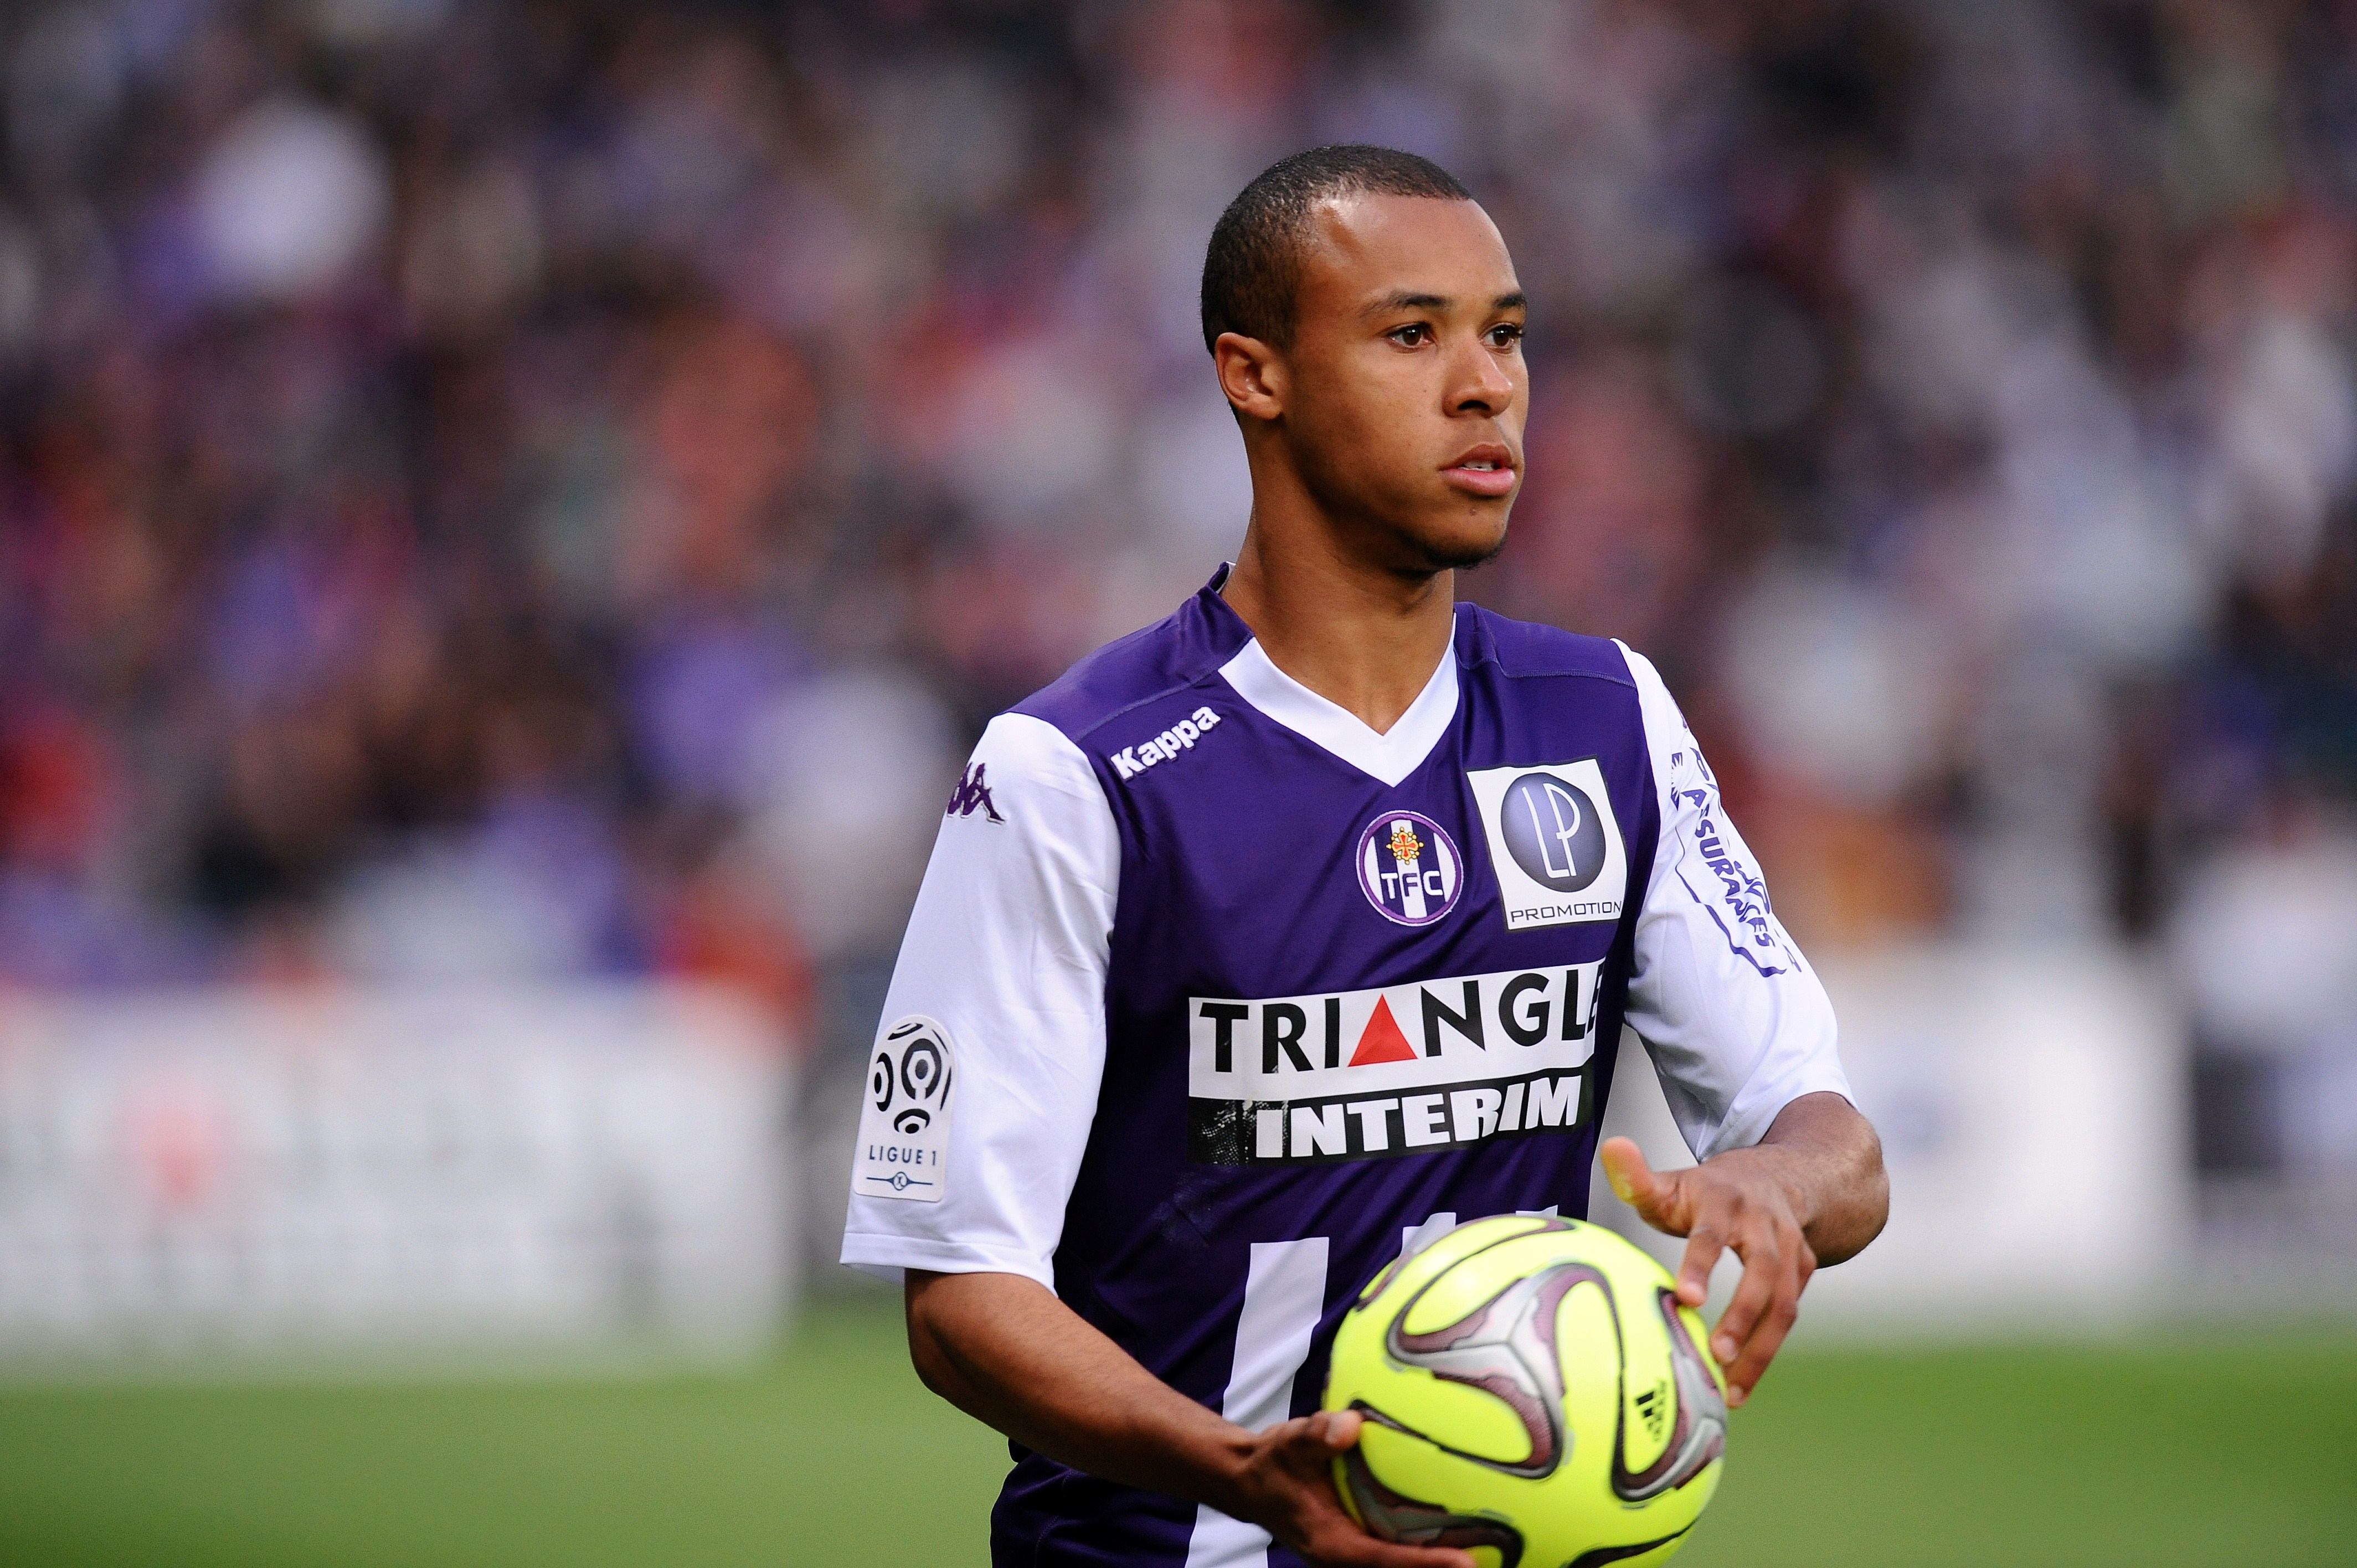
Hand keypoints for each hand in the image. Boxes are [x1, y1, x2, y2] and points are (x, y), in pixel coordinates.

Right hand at [1224, 1408, 1474, 1567]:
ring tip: (1492, 1547)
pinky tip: (1460, 1523)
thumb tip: (1350, 1425)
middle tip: (1493, 1558)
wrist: (1251, 1481)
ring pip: (1399, 1562)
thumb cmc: (1272, 1463)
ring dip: (1436, 1558)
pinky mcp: (1361, 1540)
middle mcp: (1346, 1556)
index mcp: (1330, 1544)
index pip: (1384, 1560)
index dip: (1424, 1565)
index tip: (1465, 1563)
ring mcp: (1354, 1551)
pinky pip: (1397, 1547)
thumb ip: (1316, 1434)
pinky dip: (1425, 1543)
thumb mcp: (1288, 1443)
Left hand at [1598, 1135, 1815, 1407]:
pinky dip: (1768, 1349)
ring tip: (1730, 1390)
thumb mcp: (1673, 1181)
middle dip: (1742, 1316)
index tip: (1686, 1298)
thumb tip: (1611, 1147)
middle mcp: (1764, 1222)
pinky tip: (1740, 1381)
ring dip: (1761, 1348)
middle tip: (1716, 1356)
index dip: (1701, 1264)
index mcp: (1724, 1200)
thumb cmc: (1709, 1192)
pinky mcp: (1804, 1269)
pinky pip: (1789, 1313)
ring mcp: (1790, 1247)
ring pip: (1784, 1301)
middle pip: (1762, 1271)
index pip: (1713, 1233)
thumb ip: (1638, 1177)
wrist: (1782, 1177)